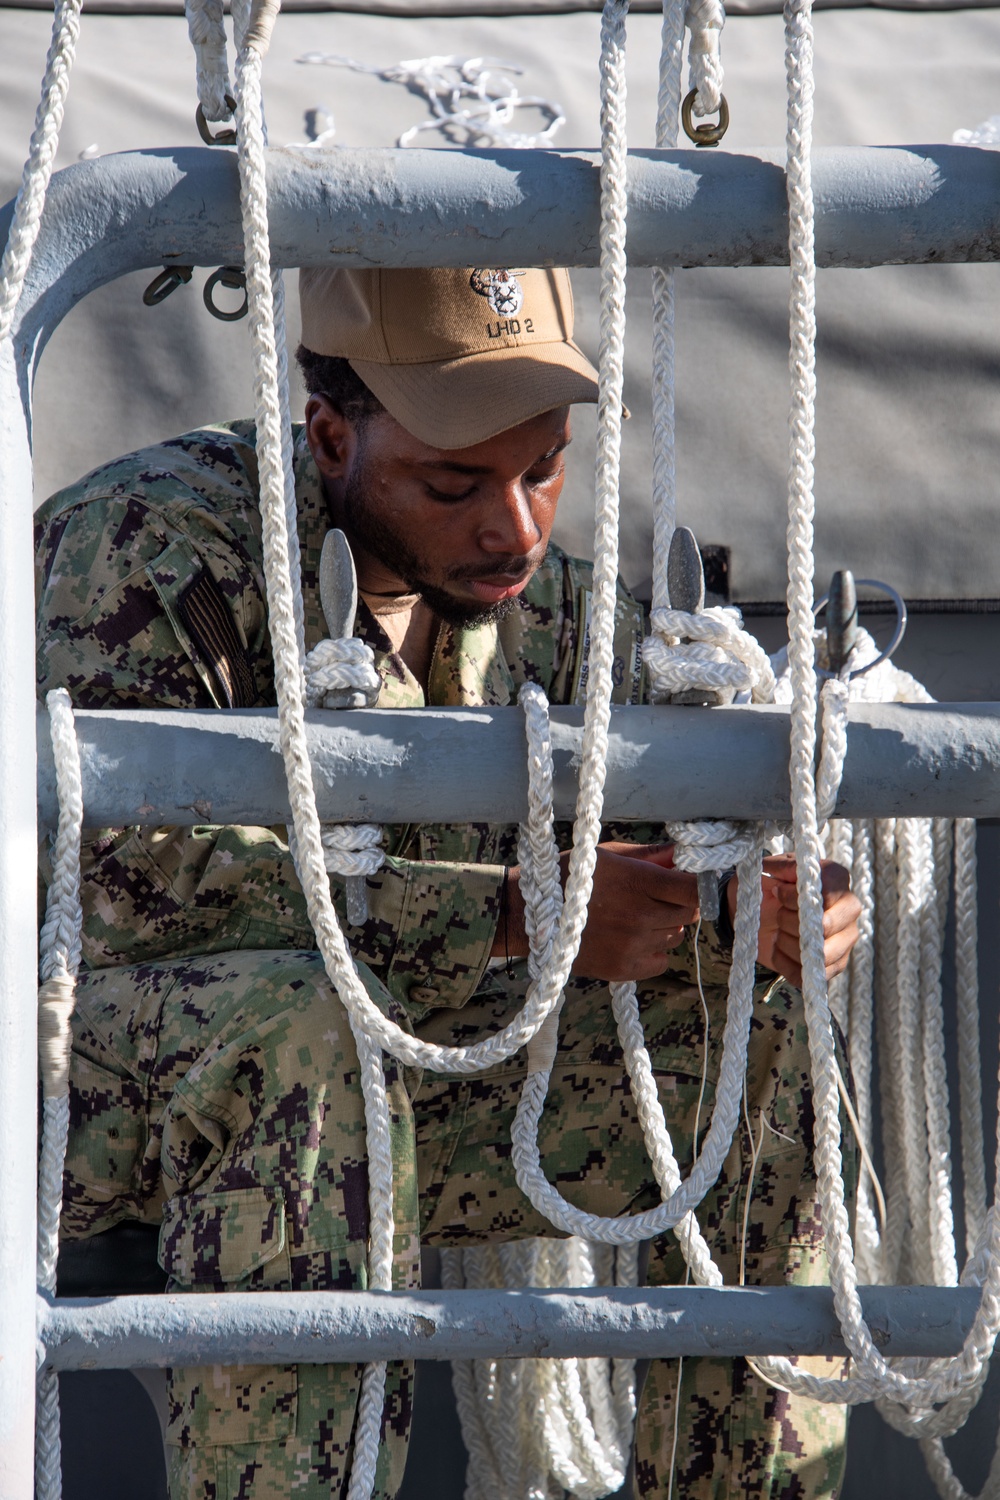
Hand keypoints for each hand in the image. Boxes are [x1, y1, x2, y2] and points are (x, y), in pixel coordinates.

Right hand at [493, 842, 699, 981]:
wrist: (528, 916)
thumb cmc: (569, 877)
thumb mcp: (608, 856)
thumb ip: (650, 855)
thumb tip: (683, 853)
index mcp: (638, 882)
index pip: (694, 889)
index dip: (698, 884)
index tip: (690, 881)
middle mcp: (640, 916)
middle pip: (689, 914)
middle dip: (678, 903)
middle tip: (655, 897)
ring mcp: (633, 946)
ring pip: (675, 936)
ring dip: (664, 926)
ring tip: (635, 916)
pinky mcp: (623, 970)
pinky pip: (661, 961)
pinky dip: (653, 951)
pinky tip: (630, 938)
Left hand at [729, 853, 861, 986]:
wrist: (758, 914)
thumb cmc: (768, 887)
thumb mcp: (768, 869)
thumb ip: (781, 867)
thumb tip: (791, 877)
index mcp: (838, 880)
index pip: (827, 894)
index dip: (796, 898)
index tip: (778, 893)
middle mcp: (850, 910)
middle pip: (825, 926)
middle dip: (790, 922)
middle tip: (778, 915)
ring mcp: (846, 941)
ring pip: (818, 954)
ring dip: (787, 943)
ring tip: (779, 932)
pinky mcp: (834, 967)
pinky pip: (808, 974)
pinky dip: (785, 963)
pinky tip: (779, 949)